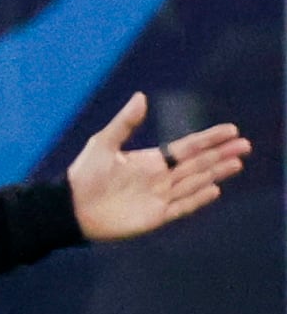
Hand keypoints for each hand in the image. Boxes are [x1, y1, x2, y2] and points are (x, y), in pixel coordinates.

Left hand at [69, 93, 249, 241]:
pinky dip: (197, 199)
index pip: (188, 148)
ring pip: (194, 183)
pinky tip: (214, 190)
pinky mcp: (153, 217)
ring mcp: (158, 197)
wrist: (70, 208)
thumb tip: (141, 96)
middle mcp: (160, 178)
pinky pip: (181, 207)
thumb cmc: (84, 176)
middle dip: (221, 154)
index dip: (210, 139)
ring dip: (215, 173)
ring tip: (237, 164)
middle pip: (197, 164)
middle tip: (245, 146)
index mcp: (151, 160)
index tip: (231, 130)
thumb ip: (125, 122)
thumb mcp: (103, 144)